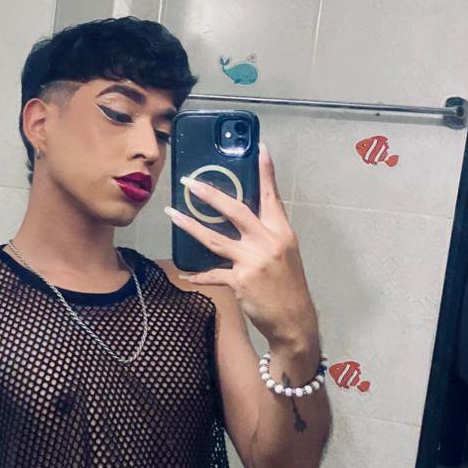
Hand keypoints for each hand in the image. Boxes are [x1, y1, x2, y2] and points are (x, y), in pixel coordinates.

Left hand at [165, 140, 315, 343]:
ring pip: (214, 239)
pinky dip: (198, 274)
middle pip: (235, 210)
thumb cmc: (288, 285)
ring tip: (172, 214)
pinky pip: (213, 274)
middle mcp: (268, 242)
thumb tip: (245, 218)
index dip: (266, 171)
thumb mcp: (285, 253)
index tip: (260, 148)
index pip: (272, 196)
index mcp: (282, 232)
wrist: (294, 320)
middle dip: (210, 195)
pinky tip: (185, 273)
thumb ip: (266, 234)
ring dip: (190, 225)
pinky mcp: (240, 281)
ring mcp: (253, 261)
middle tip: (190, 183)